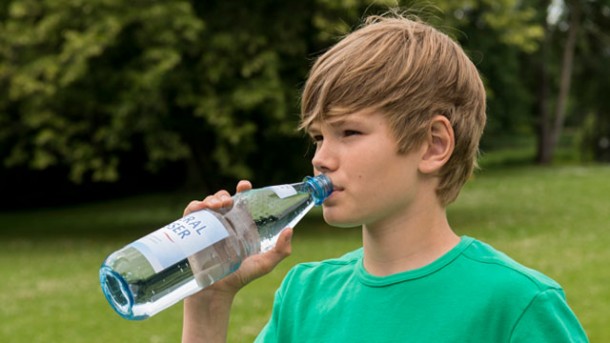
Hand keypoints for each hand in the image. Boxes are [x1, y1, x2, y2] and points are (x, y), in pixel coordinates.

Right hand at [182, 180, 292, 295]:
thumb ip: (280, 250)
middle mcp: (224, 222)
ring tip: (217, 205)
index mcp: (241, 224)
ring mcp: (208, 227)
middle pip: (223, 199)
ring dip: (211, 198)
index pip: (241, 201)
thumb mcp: (264, 264)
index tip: (244, 185)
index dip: (243, 189)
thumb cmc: (240, 277)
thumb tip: (290, 230)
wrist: (215, 292)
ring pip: (207, 203)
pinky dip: (194, 206)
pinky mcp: (192, 232)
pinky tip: (200, 208)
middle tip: (228, 201)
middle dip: (224, 194)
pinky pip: (191, 213)